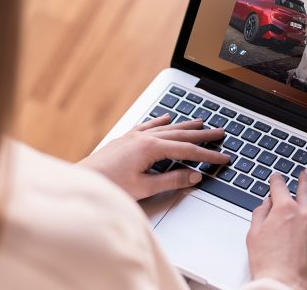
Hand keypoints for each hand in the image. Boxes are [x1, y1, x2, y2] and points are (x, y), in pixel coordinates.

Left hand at [78, 114, 228, 199]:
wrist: (83, 180)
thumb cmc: (109, 185)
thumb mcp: (145, 187)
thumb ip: (171, 180)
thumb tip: (194, 176)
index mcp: (150, 148)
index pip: (187, 150)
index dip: (207, 155)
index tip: (223, 158)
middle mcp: (143, 138)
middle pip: (180, 134)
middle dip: (202, 134)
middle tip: (221, 133)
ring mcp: (133, 136)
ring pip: (166, 127)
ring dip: (185, 125)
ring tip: (201, 122)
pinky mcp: (125, 139)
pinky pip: (148, 126)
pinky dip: (160, 122)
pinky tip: (167, 118)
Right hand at [247, 170, 306, 289]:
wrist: (283, 286)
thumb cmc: (268, 265)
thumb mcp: (253, 235)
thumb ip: (260, 215)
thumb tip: (266, 204)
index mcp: (283, 210)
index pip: (279, 188)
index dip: (276, 180)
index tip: (276, 178)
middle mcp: (304, 215)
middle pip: (305, 191)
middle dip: (304, 180)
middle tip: (306, 172)